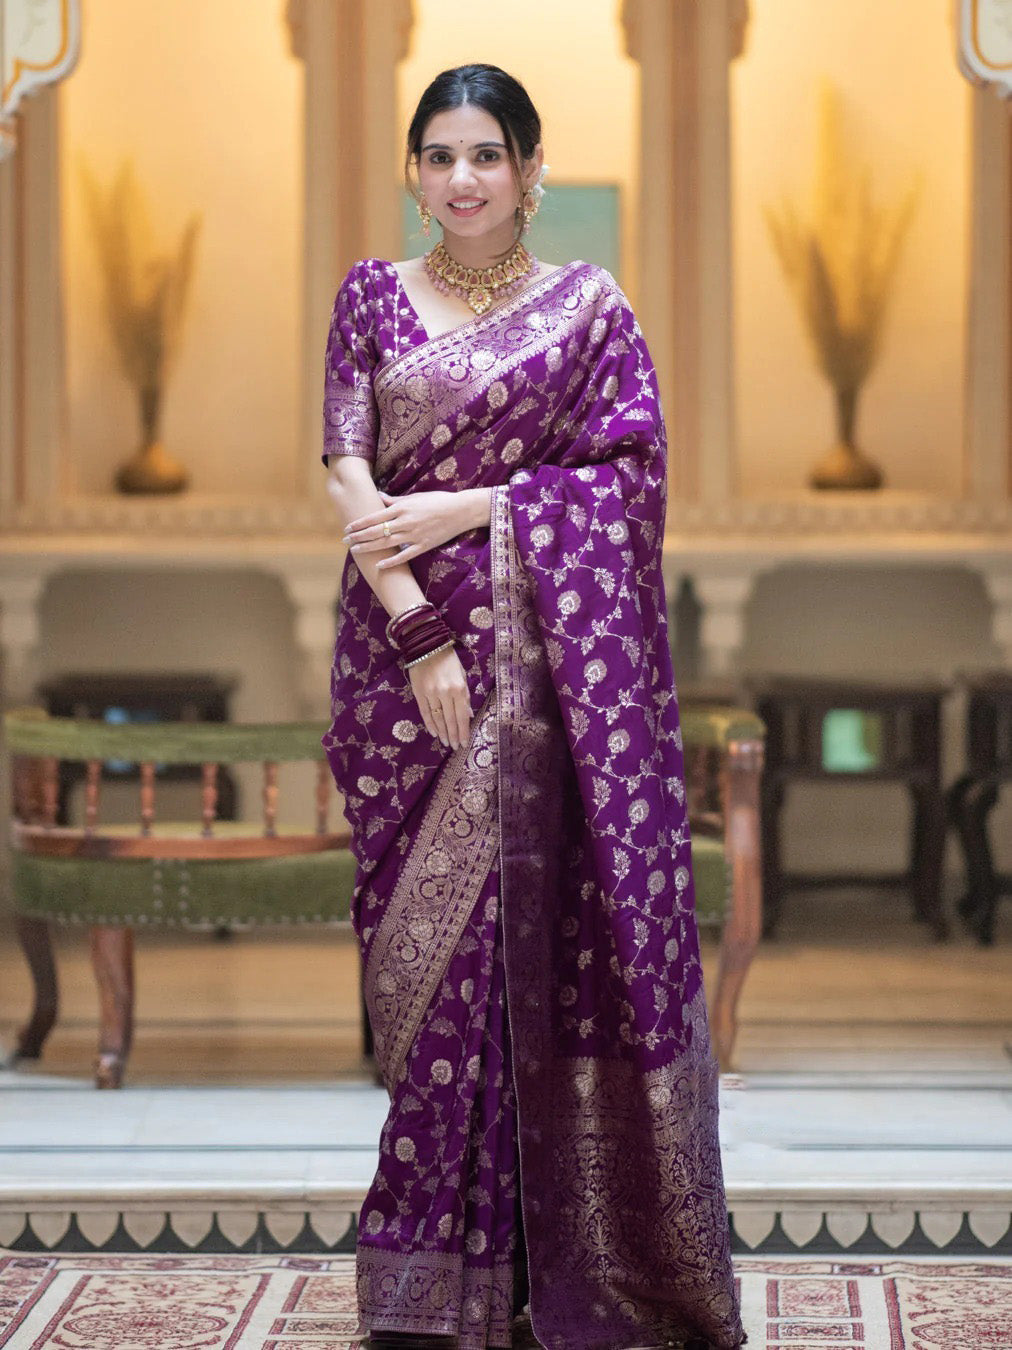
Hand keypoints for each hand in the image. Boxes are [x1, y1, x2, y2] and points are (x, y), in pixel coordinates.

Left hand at [343, 488, 489, 569]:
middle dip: (358, 536)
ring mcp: (414, 535)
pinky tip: (379, 565)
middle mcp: (405, 522)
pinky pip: (404, 556)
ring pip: (386, 543)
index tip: (347, 527)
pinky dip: (391, 561)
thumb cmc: (437, 501)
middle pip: (376, 531)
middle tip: (345, 541)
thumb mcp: (415, 497)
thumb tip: (378, 497)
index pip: (374, 516)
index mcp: (402, 508)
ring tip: (355, 550)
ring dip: (368, 547)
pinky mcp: (423, 546)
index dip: (359, 523)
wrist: (460, 511)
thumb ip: (395, 500)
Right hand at [408, 644, 470, 750]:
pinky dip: (430, 724)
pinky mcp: (419, 693)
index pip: (462, 716)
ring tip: (446, 742)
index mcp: (459, 688)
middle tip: (455, 746)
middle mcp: (445, 693)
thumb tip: (468, 715)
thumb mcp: (462, 675)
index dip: (463, 731)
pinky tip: (434, 732)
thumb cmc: (449, 659)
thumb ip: (465, 696)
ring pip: (437, 718)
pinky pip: (425, 712)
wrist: (426, 645)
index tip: (464, 743)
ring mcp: (431, 694)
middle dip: (453, 735)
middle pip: (450, 720)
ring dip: (442, 732)